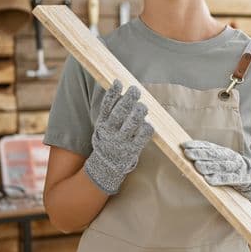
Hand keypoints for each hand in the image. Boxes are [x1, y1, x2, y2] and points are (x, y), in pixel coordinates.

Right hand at [84, 80, 153, 194]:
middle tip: (135, 90)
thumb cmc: (108, 142)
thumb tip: (118, 89)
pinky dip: (147, 128)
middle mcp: (110, 133)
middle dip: (129, 99)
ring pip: (131, 123)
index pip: (106, 106)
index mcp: (102, 125)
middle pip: (120, 112)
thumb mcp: (103, 128)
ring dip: (139, 112)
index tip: (118, 82)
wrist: (104, 169)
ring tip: (143, 106)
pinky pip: (142, 137)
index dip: (112, 94)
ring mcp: (121, 142)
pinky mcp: (132, 151)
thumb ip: (110, 112)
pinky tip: (149, 123)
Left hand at [181, 140, 250, 213]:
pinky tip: (209, 180)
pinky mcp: (242, 179)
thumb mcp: (218, 166)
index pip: (209, 146)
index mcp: (224, 152)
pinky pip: (229, 179)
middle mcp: (231, 157)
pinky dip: (219, 179)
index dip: (197, 145)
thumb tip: (183, 168)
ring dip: (209, 166)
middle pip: (214, 154)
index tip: (184, 146)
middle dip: (200, 154)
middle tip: (188, 154)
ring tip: (197, 167)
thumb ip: (203, 165)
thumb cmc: (229, 174)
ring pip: (222, 165)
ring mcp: (238, 167)